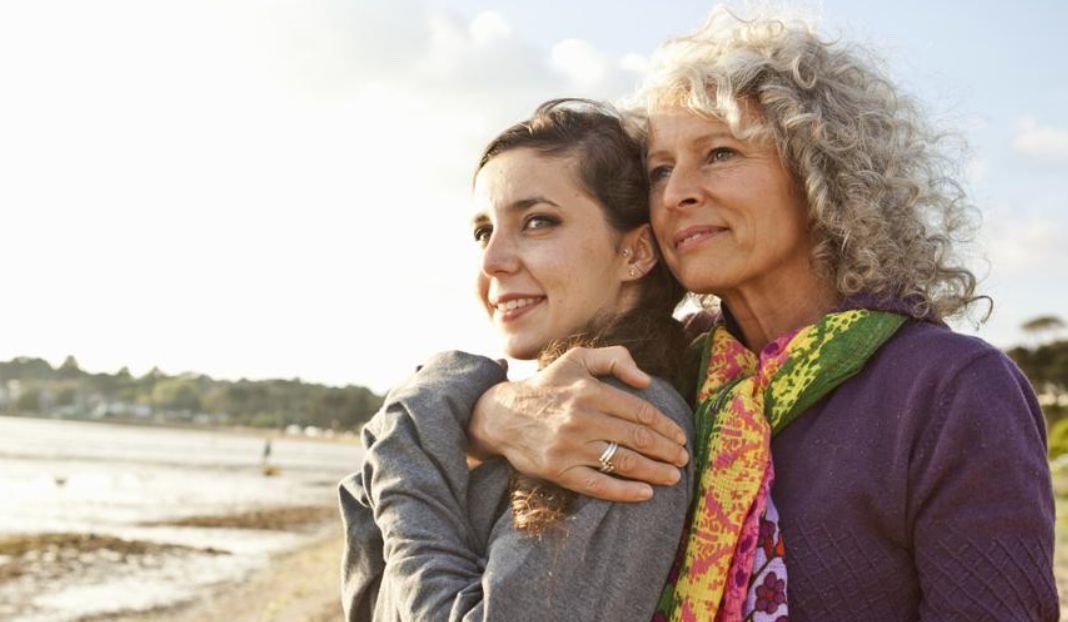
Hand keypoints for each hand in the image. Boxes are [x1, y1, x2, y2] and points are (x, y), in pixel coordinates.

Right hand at [467, 346, 688, 501]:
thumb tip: (646, 380)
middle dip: (666, 451)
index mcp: (590, 391)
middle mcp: (582, 419)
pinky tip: (646, 493)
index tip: (680, 437)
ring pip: (623, 462)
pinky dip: (625, 491)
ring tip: (673, 477)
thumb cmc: (546, 386)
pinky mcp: (559, 470)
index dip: (666, 427)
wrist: (501, 415)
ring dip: (654, 472)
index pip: (639, 412)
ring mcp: (570, 447)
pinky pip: (598, 485)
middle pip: (637, 438)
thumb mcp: (576, 359)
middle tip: (683, 459)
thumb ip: (614, 359)